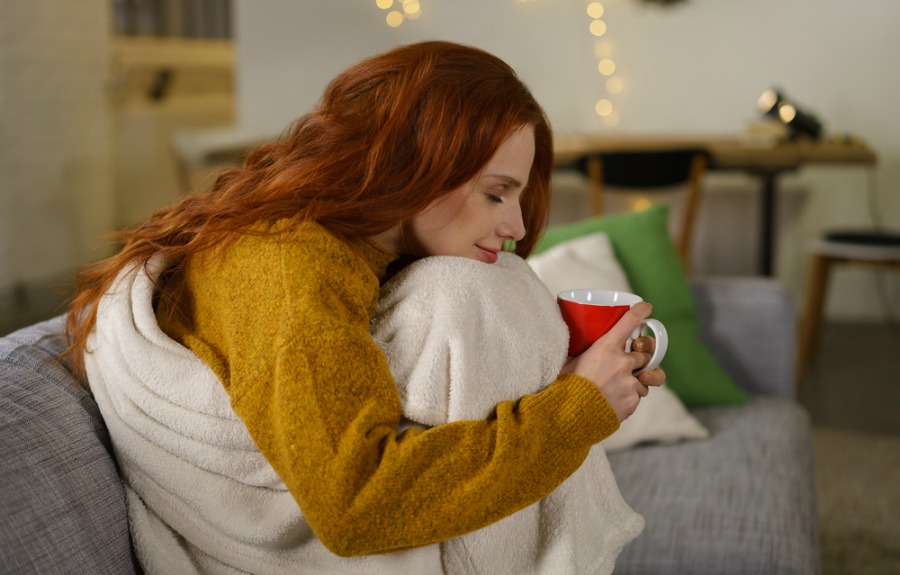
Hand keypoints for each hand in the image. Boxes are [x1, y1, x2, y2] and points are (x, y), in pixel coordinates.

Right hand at [560, 302, 666, 421]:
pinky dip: (628, 398)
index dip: (641, 311)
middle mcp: (622, 362)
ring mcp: (630, 382)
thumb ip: (583, 352)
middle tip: (626, 365)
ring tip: (618, 389)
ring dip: (635, 382)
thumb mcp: (571, 361)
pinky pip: (637, 396)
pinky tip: (613, 402)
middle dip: (638, 359)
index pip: (629, 322)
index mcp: (606, 347)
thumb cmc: (566, 387)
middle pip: (643, 355)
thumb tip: (577, 343)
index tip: (647, 308)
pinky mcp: (633, 400)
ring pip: (644, 379)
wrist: (570, 416)